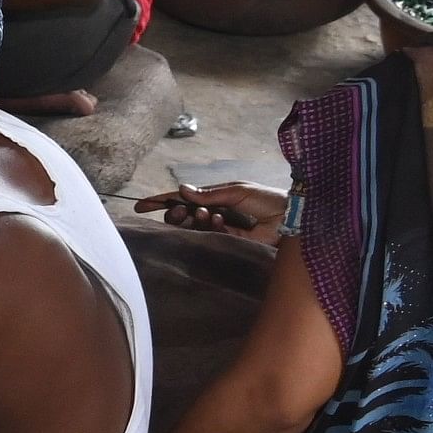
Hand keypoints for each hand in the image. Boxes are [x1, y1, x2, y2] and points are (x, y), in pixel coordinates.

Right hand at [132, 184, 286, 241]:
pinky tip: (219, 220)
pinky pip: (207, 236)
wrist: (291, 217)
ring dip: (193, 219)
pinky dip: (210, 226)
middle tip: (178, 211)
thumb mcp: (236, 190)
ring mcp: (220, 228)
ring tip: (205, 214)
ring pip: (191, 227)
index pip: (182, 198)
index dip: (161, 202)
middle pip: (182, 215)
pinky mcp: (227, 242)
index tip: (141, 206)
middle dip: (175, 212)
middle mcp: (214, 212)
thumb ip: (209, 193)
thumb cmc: (267, 199)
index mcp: (215, 197)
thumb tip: (182, 190)